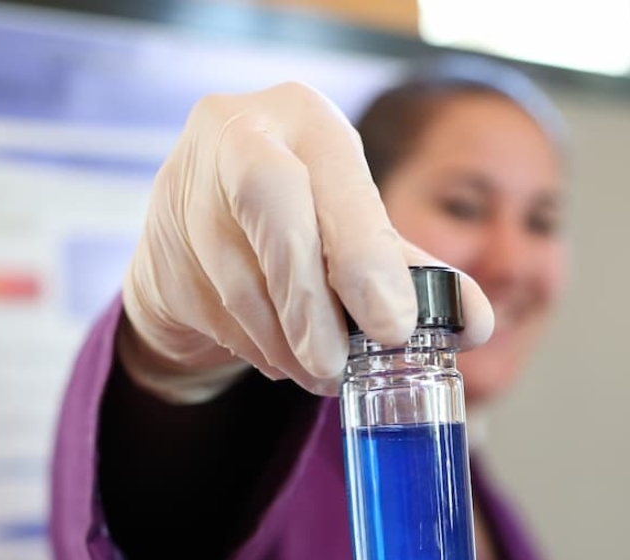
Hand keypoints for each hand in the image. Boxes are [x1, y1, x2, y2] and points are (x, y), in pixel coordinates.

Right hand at [117, 82, 493, 402]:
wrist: (205, 229)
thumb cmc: (305, 220)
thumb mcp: (361, 230)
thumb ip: (416, 272)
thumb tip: (475, 321)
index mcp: (304, 117)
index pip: (334, 178)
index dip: (364, 256)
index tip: (393, 328)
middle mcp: (236, 133)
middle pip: (270, 206)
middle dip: (309, 300)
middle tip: (338, 367)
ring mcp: (184, 187)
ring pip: (237, 276)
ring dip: (286, 341)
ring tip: (321, 372)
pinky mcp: (155, 247)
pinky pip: (211, 312)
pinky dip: (254, 347)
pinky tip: (279, 354)